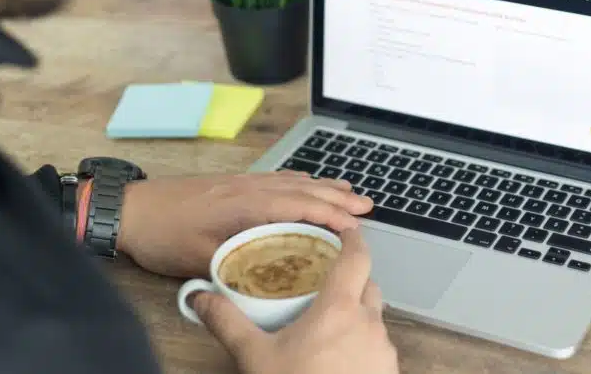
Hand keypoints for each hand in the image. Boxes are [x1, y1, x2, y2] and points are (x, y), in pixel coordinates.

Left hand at [115, 170, 372, 277]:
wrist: (129, 208)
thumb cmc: (161, 233)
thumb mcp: (200, 258)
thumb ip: (234, 266)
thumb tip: (262, 282)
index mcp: (245, 204)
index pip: (299, 205)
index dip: (330, 214)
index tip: (356, 225)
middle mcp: (248, 187)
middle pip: (303, 188)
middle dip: (337, 197)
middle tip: (367, 205)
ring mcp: (241, 182)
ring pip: (292, 180)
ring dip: (323, 186)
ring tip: (349, 191)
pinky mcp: (232, 183)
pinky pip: (276, 178)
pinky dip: (299, 181)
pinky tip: (306, 183)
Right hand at [192, 227, 398, 373]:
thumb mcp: (255, 357)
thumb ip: (229, 323)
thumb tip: (201, 297)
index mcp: (340, 309)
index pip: (357, 258)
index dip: (354, 240)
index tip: (346, 230)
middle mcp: (370, 323)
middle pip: (368, 287)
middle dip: (352, 281)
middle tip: (326, 285)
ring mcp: (384, 351)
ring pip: (375, 319)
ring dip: (357, 315)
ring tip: (329, 327)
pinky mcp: (389, 373)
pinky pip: (379, 347)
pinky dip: (363, 344)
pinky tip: (340, 358)